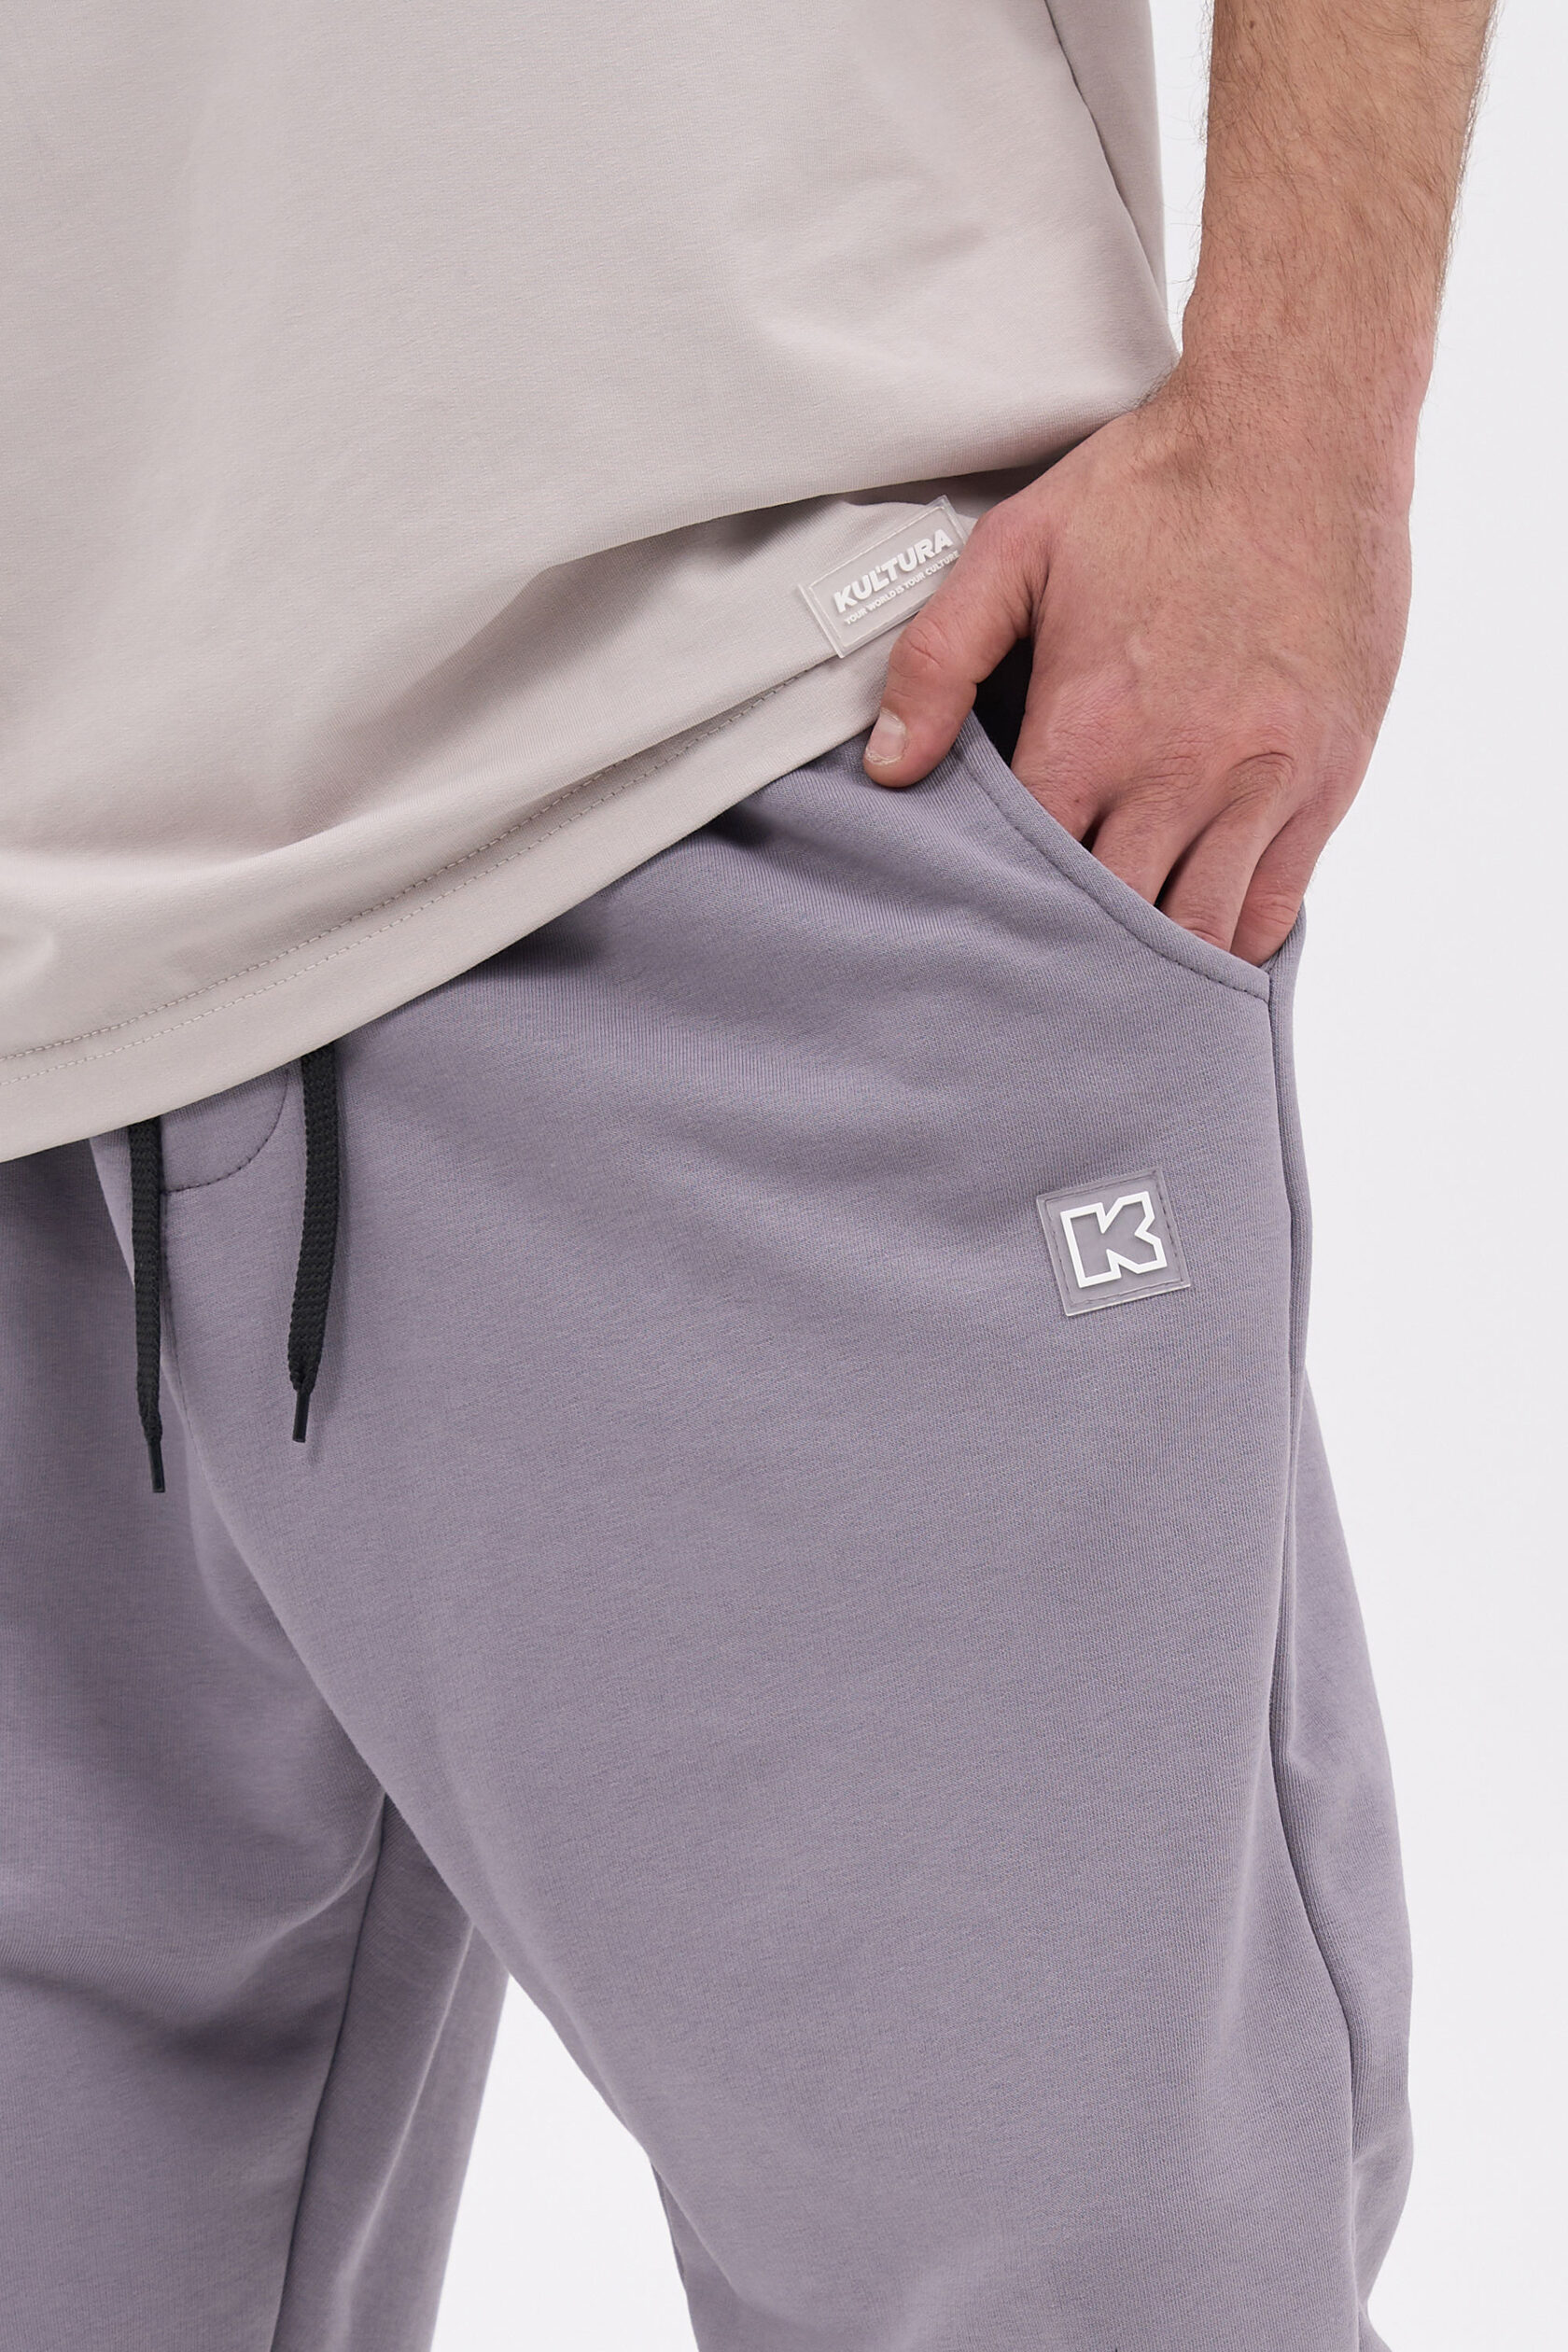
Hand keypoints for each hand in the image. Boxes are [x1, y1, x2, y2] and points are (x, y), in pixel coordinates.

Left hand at [862, 364, 1414, 963]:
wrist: (1302, 429)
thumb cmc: (1154, 485)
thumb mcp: (1016, 549)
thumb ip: (939, 660)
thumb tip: (887, 768)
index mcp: (1090, 730)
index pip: (1026, 874)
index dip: (996, 913)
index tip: (976, 933)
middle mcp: (1179, 773)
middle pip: (1111, 923)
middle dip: (1070, 959)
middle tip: (1035, 983)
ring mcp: (1262, 784)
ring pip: (1198, 934)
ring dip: (1152, 967)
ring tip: (1109, 982)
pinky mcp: (1327, 778)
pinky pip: (1277, 905)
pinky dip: (1234, 942)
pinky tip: (1197, 952)